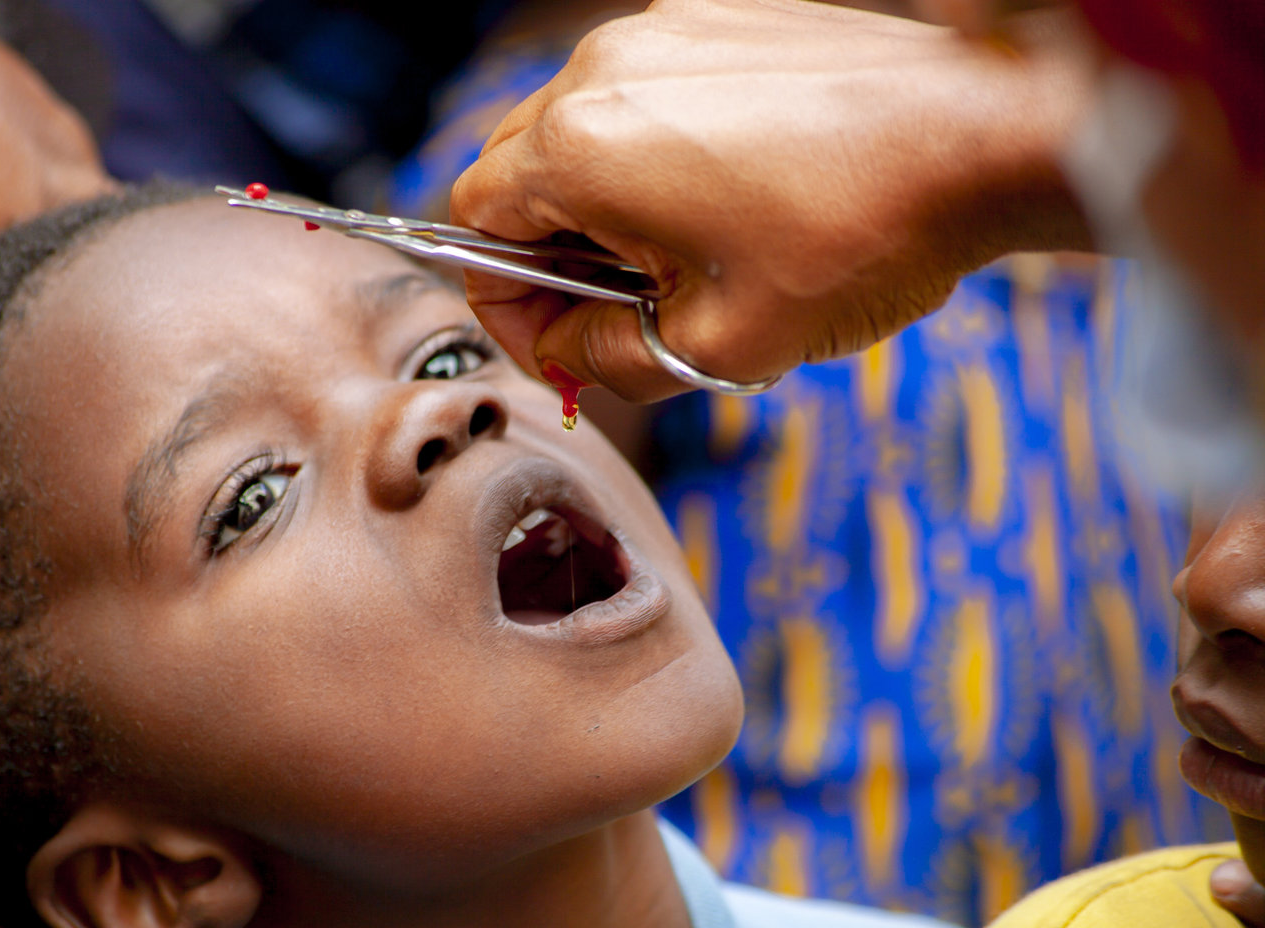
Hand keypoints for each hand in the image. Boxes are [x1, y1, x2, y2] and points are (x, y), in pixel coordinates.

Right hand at [450, 0, 1092, 400]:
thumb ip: (604, 361)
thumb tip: (563, 353)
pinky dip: (653, 154)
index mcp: (581, 150)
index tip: (557, 342)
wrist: (985, 140)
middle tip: (618, 312)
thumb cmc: (862, 237)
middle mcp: (602, 71)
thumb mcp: (716, 345)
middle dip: (551, 255)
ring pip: (577, 132)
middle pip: (515, 174)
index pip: (475, 227)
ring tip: (685, 257)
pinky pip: (642, 95)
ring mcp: (658, 34)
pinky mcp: (712, 21)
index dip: (505, 304)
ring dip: (601, 205)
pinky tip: (725, 201)